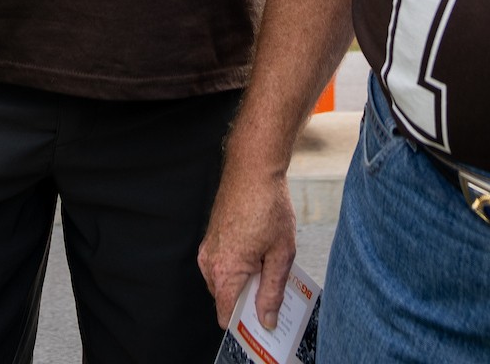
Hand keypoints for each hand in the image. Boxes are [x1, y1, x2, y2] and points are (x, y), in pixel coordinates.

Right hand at [198, 165, 296, 330]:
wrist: (252, 169)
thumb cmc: (268, 205)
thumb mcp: (282, 254)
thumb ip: (272, 291)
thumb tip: (266, 319)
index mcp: (226, 270)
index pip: (226, 314)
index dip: (246, 320)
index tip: (264, 317)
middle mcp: (210, 262)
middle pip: (226, 298)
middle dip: (248, 297)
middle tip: (273, 281)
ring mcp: (207, 249)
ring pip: (224, 280)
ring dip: (243, 279)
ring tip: (268, 259)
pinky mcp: (210, 238)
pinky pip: (222, 264)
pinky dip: (238, 264)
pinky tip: (259, 248)